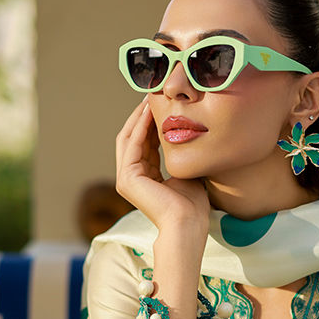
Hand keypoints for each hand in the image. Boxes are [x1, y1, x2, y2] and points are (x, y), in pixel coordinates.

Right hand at [115, 99, 209, 236]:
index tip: (162, 104)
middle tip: (152, 95)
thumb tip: (190, 134)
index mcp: (144, 178)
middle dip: (141, 116)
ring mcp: (125, 179)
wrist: (188, 224)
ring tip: (149, 98)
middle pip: (133, 138)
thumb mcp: (186, 172)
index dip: (151, 123)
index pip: (145, 144)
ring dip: (139, 117)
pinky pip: (132, 145)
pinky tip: (148, 112)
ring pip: (129, 138)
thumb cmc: (192, 206)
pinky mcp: (127, 178)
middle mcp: (131, 178)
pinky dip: (140, 127)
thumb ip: (180, 156)